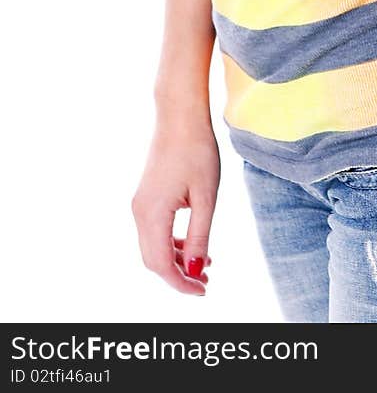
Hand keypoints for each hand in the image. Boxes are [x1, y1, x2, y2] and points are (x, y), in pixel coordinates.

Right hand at [131, 120, 219, 295]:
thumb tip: (197, 270)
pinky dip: (172, 243)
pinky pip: (155, 231)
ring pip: (153, 246)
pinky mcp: (146, 197)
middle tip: (205, 282)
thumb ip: (200, 235)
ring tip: (206, 265)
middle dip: (178, 275)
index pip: (161, 264)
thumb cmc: (197, 150)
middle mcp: (140, 212)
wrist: (180, 116)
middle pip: (153, 260)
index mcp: (153, 213)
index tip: (202, 291)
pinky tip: (194, 244)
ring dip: (176, 260)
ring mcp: (140, 204)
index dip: (181, 283)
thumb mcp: (206, 196)